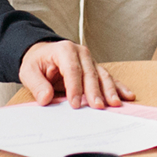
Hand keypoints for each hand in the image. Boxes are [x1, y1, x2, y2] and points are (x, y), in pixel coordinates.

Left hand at [18, 40, 134, 108]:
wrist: (43, 55)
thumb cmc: (37, 63)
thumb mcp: (29, 71)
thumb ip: (37, 84)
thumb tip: (46, 98)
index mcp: (64, 50)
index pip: (71, 69)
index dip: (74, 87)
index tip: (75, 104)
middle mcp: (80, 53)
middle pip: (90, 73)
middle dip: (95, 91)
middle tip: (98, 107)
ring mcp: (90, 61)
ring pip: (102, 75)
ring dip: (110, 90)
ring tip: (115, 104)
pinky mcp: (95, 70)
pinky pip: (108, 78)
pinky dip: (118, 87)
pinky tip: (127, 96)